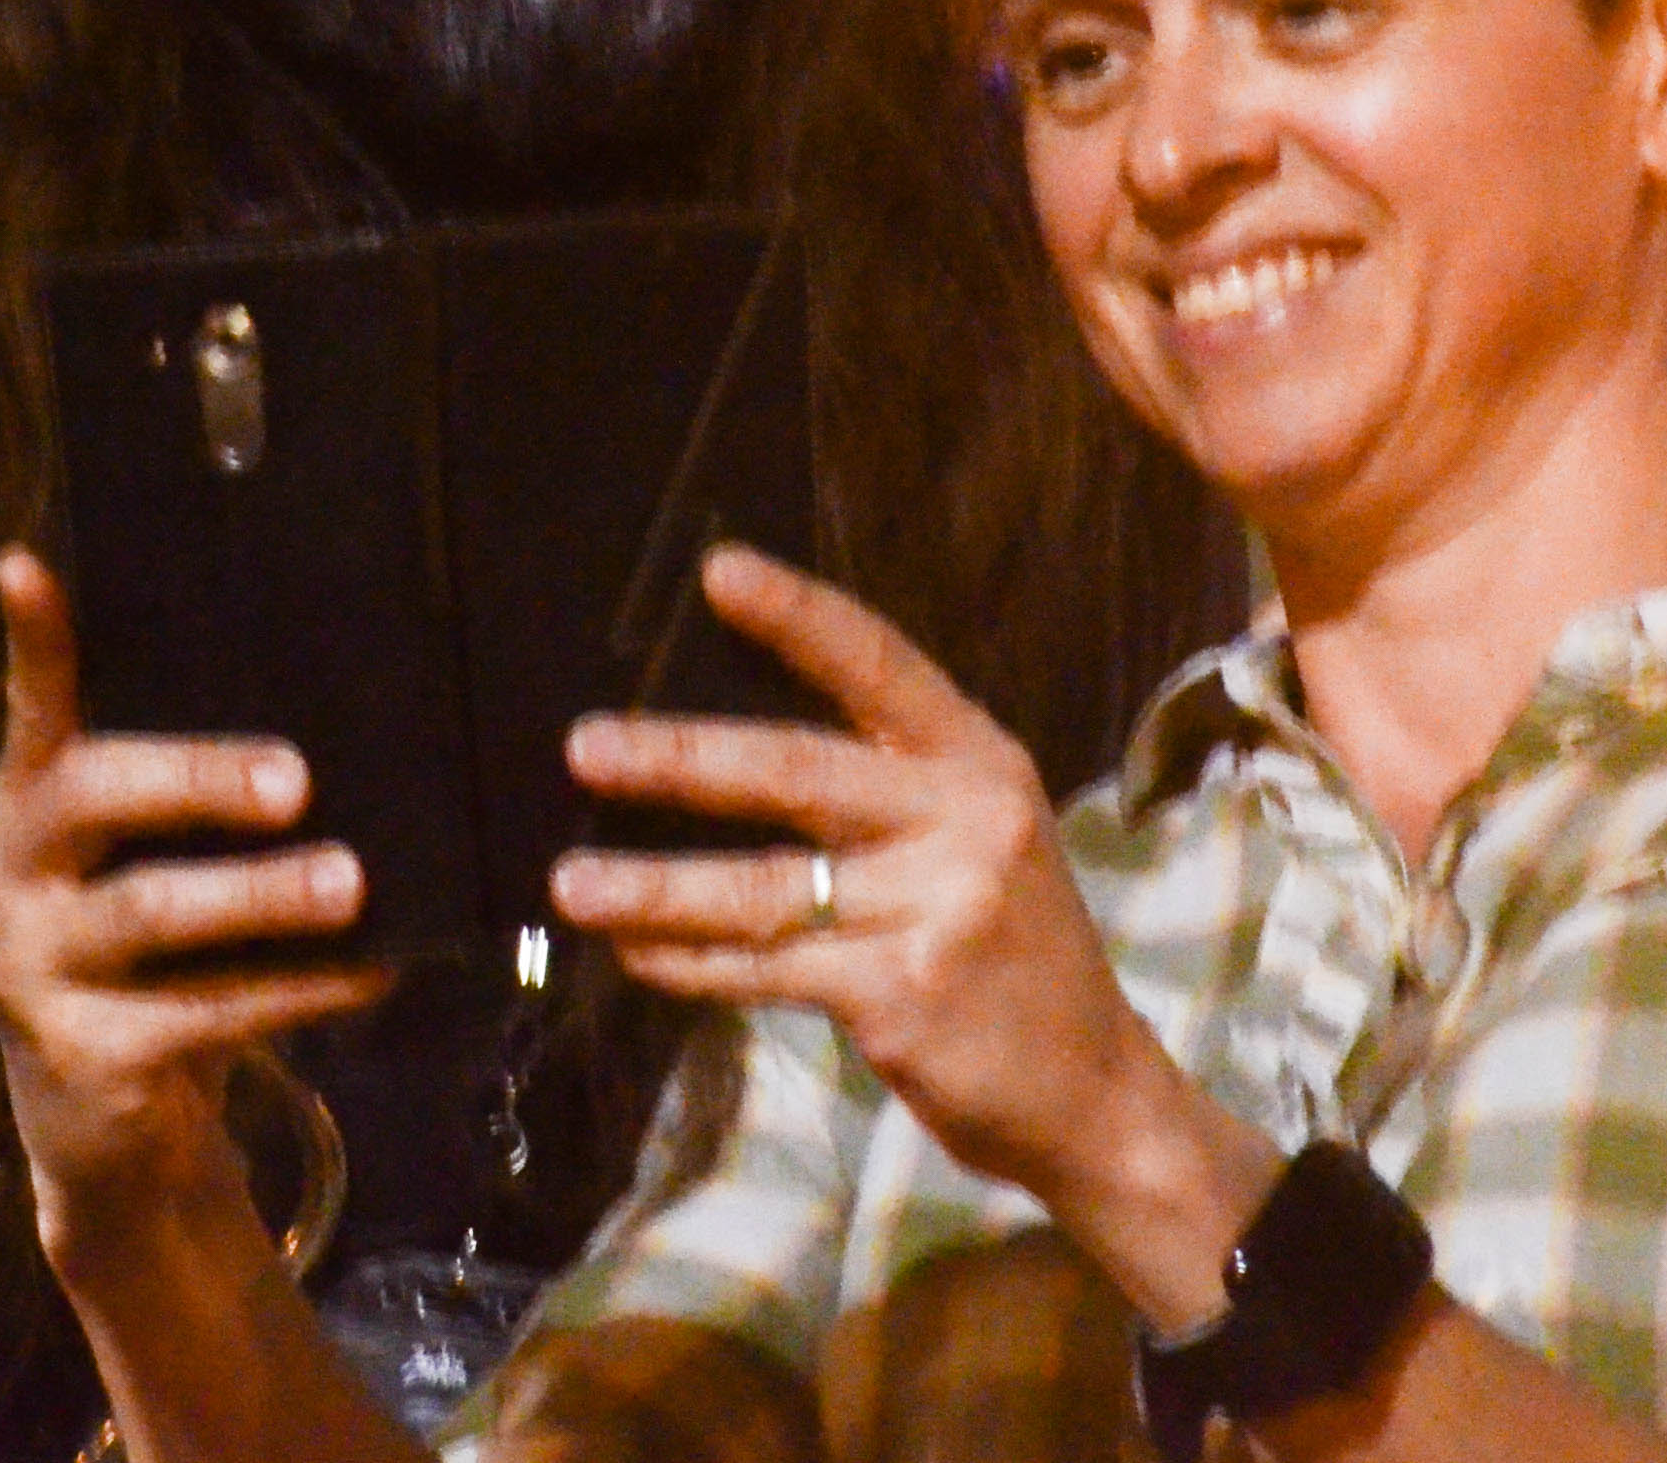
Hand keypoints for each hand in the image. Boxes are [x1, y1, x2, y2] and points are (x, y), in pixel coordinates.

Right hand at [0, 547, 396, 1278]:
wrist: (111, 1127)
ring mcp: (30, 966)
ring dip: (261, 894)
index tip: (25, 563)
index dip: (31, 638)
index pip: (29, 706)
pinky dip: (296, 989)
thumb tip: (336, 742)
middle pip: (89, 796)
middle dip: (196, 777)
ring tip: (349, 883)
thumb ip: (195, 809)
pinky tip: (372, 972)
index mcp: (29, 803)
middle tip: (297, 777)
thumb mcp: (156, 869)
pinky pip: (202, 1011)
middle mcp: (8, 872)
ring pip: (150, 910)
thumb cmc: (158, 960)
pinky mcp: (79, 1057)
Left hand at [552, 546, 1271, 1311]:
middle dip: (681, 759)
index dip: (798, 616)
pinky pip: (767, 967)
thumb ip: (884, 789)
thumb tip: (720, 752)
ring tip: (570, 882)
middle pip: (798, 773)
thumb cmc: (1010, 951)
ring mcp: (936, 911)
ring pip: (764, 888)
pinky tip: (635, 951)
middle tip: (584, 746)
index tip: (717, 572)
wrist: (1096, 1094)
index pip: (879, 665)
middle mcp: (964, 822)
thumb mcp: (979, 839)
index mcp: (979, 762)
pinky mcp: (900, 996)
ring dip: (653, 886)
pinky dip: (690, 961)